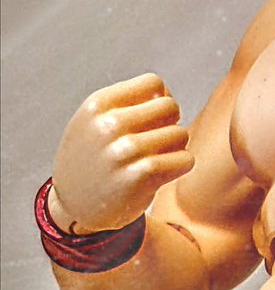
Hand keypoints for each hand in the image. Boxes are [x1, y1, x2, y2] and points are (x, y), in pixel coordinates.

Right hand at [51, 74, 193, 232]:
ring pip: (181, 134)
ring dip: (175, 148)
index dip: (160, 99)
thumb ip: (128, 102)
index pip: (153, 83)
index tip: (150, 119)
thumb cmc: (94, 157)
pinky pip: (185, 159)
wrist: (74, 207)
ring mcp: (124, 150)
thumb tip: (167, 94)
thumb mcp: (95, 121)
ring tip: (154, 158)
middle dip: (169, 123)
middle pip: (171, 107)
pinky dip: (180, 166)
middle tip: (154, 141)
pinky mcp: (141, 176)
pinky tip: (162, 173)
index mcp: (97, 104)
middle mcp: (109, 124)